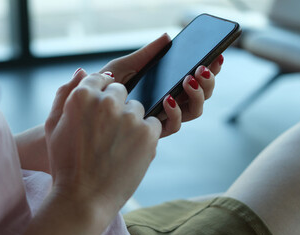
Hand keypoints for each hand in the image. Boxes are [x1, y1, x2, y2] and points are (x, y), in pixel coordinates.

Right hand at [43, 69, 161, 223]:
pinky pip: (154, 124)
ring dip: (132, 122)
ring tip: (117, 147)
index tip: (102, 109)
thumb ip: (66, 93)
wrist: (82, 199)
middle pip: (121, 92)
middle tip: (107, 134)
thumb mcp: (54, 126)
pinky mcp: (148, 133)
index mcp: (82, 96)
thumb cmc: (65, 164)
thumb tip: (82, 70)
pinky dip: (146, 136)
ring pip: (138, 108)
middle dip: (117, 107)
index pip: (101, 78)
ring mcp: (129, 117)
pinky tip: (130, 152)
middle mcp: (107, 102)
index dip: (103, 93)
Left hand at [100, 34, 224, 136]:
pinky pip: (174, 126)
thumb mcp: (123, 66)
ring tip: (188, 79)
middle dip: (209, 81)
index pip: (196, 78)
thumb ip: (146, 54)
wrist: (82, 111)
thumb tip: (167, 37)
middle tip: (202, 68)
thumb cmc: (102, 89)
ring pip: (194, 111)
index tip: (217, 56)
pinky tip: (167, 98)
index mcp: (167, 86)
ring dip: (197, 95)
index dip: (211, 69)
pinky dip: (175, 112)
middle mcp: (170, 103)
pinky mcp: (154, 132)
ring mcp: (164, 118)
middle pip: (202, 95)